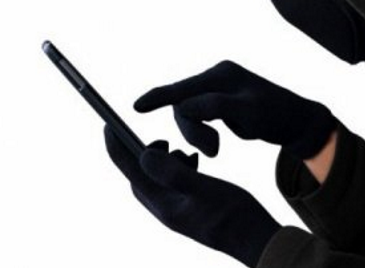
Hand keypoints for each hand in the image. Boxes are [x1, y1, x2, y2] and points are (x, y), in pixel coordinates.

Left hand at [103, 125, 281, 267]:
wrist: (256, 239)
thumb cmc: (234, 215)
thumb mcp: (204, 188)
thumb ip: (173, 172)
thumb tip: (144, 155)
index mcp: (164, 204)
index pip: (131, 172)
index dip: (117, 147)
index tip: (108, 125)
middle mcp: (166, 209)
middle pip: (140, 176)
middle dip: (142, 152)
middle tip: (159, 137)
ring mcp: (178, 210)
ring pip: (157, 179)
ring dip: (164, 160)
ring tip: (182, 151)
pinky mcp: (191, 208)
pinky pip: (174, 183)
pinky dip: (179, 167)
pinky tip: (194, 162)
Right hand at [133, 60, 338, 159]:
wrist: (296, 122)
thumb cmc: (276, 115)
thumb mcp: (249, 112)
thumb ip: (217, 106)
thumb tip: (184, 107)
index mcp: (222, 75)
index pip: (183, 87)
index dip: (158, 98)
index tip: (136, 107)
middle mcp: (217, 78)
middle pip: (184, 104)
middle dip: (191, 129)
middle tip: (212, 151)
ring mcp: (217, 90)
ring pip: (189, 113)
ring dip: (196, 134)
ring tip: (215, 149)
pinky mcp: (219, 103)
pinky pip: (198, 117)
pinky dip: (201, 131)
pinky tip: (214, 142)